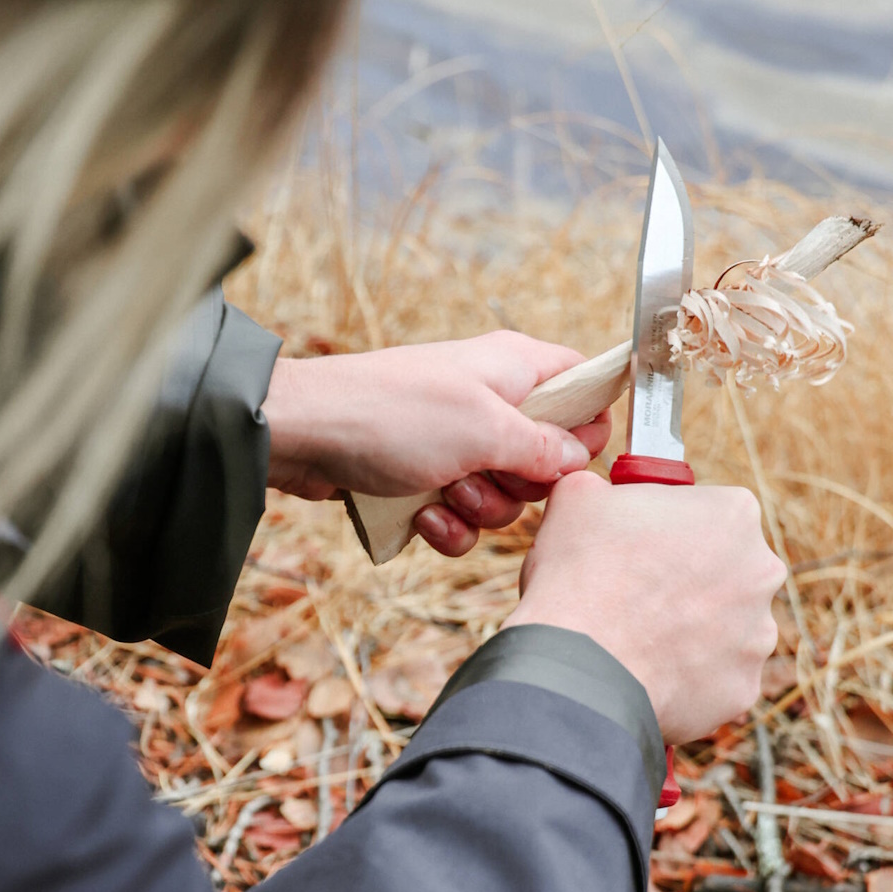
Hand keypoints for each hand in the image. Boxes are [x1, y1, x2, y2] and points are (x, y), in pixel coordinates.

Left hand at [263, 331, 611, 554]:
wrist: (305, 433)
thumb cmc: (395, 414)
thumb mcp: (485, 429)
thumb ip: (543, 447)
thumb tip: (578, 458)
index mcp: (513, 368)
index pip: (581, 382)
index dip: (588, 423)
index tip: (568, 456)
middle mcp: (490, 400)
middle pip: (546, 455)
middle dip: (521, 484)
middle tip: (486, 474)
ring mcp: (456, 439)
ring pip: (504, 492)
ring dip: (480, 507)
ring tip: (445, 492)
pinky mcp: (425, 474)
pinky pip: (462, 513)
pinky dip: (447, 523)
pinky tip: (421, 515)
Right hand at [502, 473, 785, 744]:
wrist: (580, 663)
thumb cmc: (581, 570)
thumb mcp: (578, 496)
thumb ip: (604, 486)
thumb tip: (598, 493)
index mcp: (733, 513)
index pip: (710, 509)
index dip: (671, 523)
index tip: (642, 538)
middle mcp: (761, 571)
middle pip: (726, 568)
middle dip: (690, 576)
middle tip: (638, 588)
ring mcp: (757, 635)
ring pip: (724, 625)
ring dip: (690, 628)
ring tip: (637, 633)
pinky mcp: (742, 688)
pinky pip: (715, 676)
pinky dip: (686, 674)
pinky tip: (646, 669)